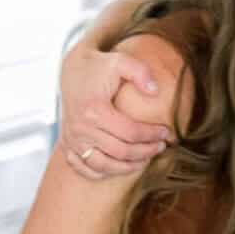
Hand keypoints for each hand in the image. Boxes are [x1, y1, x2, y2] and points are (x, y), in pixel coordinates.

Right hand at [58, 46, 169, 178]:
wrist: (73, 69)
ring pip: (102, 165)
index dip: (152, 135)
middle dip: (146, 152)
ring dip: (127, 167)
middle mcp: (80, 128)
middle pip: (120, 152)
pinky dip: (103, 172)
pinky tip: (121, 166)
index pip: (131, 133)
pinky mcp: (67, 144)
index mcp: (94, 110)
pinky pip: (84, 168)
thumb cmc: (100, 66)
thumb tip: (155, 91)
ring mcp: (72, 139)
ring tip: (145, 159)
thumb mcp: (121, 61)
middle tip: (161, 147)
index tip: (167, 132)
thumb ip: (140, 72)